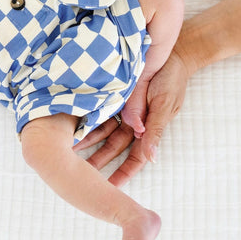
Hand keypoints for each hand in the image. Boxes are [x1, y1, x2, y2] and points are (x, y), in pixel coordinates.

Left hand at [74, 49, 191, 186]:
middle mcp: (134, 122)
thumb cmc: (171, 79)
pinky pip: (100, 110)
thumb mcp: (164, 105)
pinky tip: (72, 125)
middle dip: (97, 160)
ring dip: (88, 139)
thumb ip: (154, 129)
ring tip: (68, 149)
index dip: (122, 173)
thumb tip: (150, 157)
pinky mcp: (116, 94)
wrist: (172, 51)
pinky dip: (89, 119)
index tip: (107, 188)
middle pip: (113, 147)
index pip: (134, 158)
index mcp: (148, 128)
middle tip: (77, 171)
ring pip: (103, 130)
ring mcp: (124, 108)